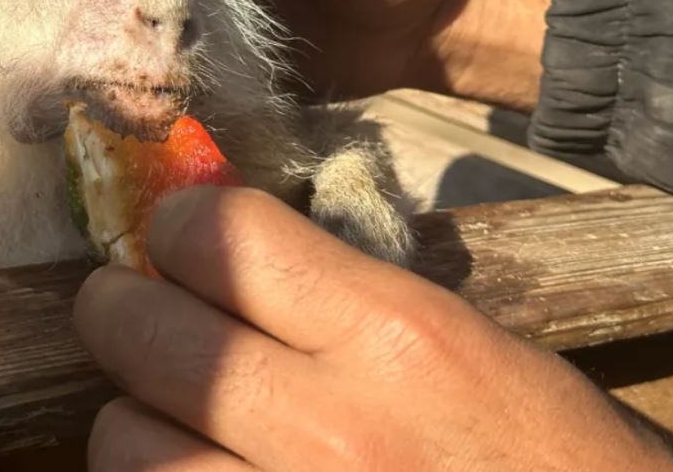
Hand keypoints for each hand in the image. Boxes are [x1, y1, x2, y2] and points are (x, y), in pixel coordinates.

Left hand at [73, 186, 672, 471]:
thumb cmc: (552, 460)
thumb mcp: (472, 348)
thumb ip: (346, 296)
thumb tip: (225, 250)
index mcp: (395, 334)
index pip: (218, 234)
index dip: (182, 226)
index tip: (178, 237)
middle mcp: (326, 424)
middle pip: (139, 328)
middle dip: (122, 305)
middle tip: (136, 309)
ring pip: (120, 435)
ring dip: (138, 415)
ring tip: (174, 415)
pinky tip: (198, 470)